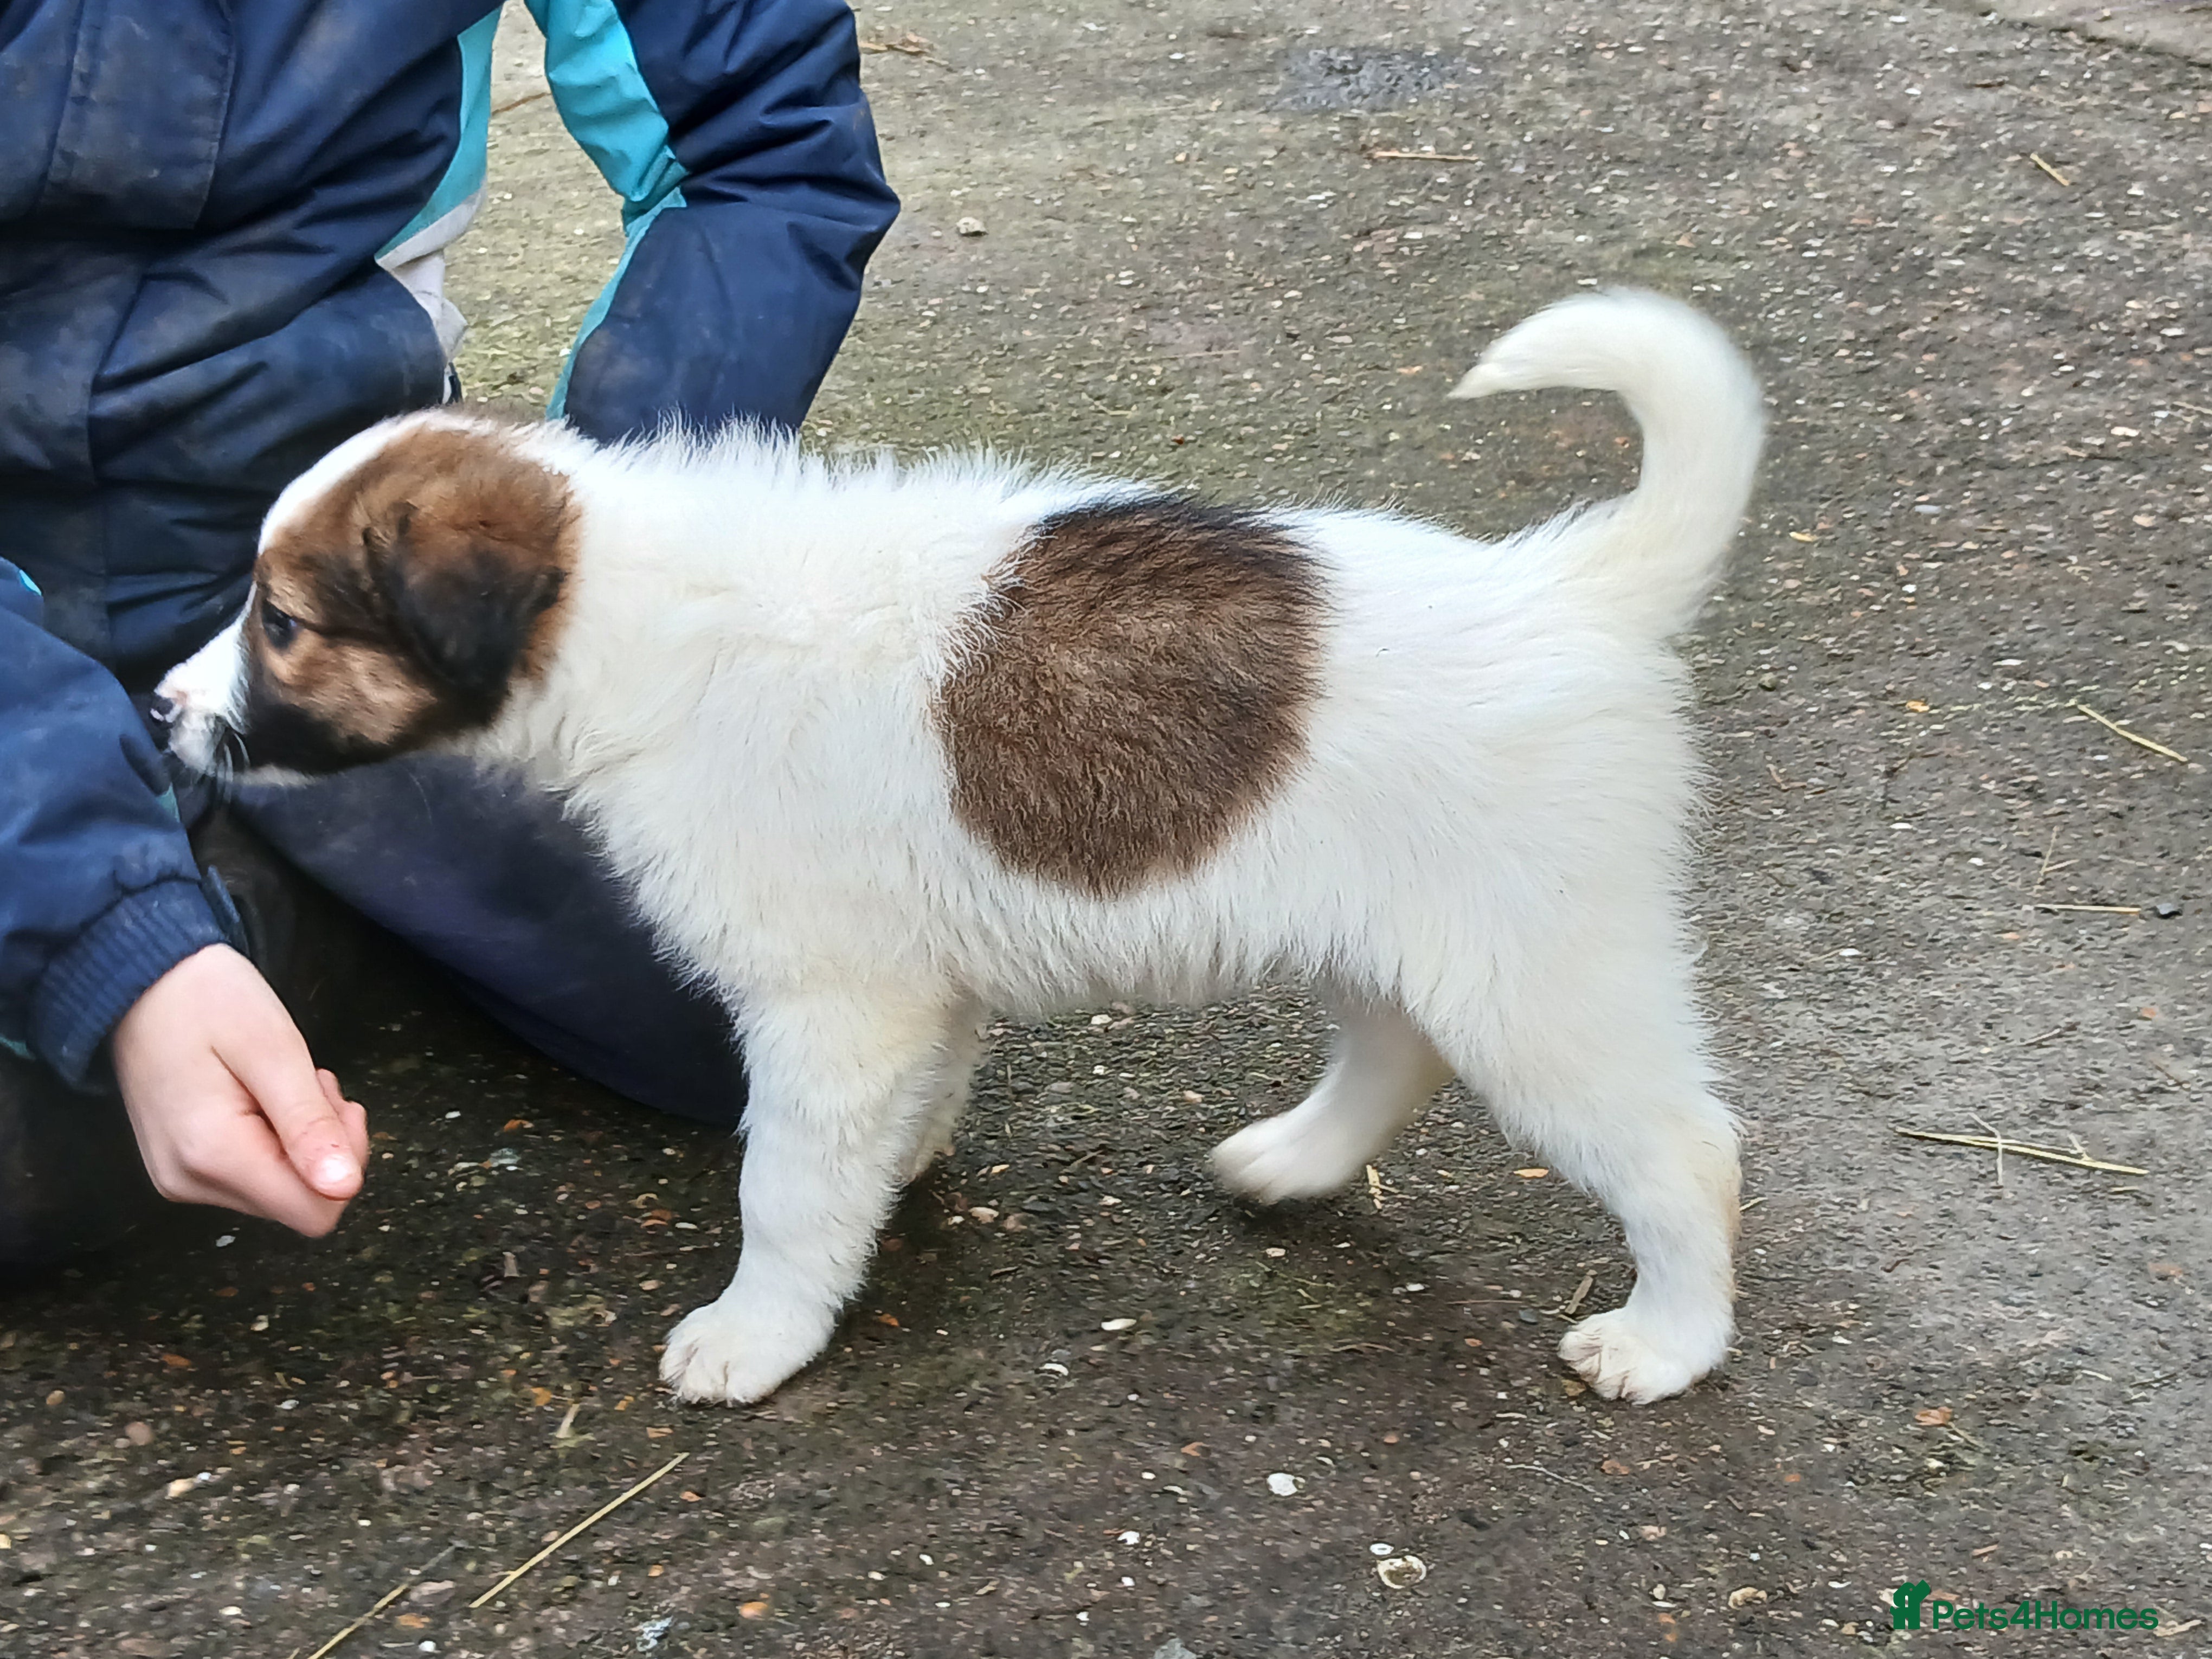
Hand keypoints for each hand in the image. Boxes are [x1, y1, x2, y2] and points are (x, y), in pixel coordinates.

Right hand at [112, 944, 368, 1235]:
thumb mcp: (274, 1050)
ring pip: (282, 1188)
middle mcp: (191, 1182)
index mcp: (213, 1156)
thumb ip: (308, 1124)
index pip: (315, 1213)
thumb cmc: (211, 1002)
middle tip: (310, 1082)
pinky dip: (277, 1138)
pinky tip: (263, 1094)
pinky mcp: (183, 1168)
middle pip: (301, 1202)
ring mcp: (182, 1179)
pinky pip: (255, 1174)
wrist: (143, 983)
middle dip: (326, 1144)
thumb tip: (344, 1189)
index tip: (332, 1101)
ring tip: (283, 1082)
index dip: (346, 1161)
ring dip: (302, 1137)